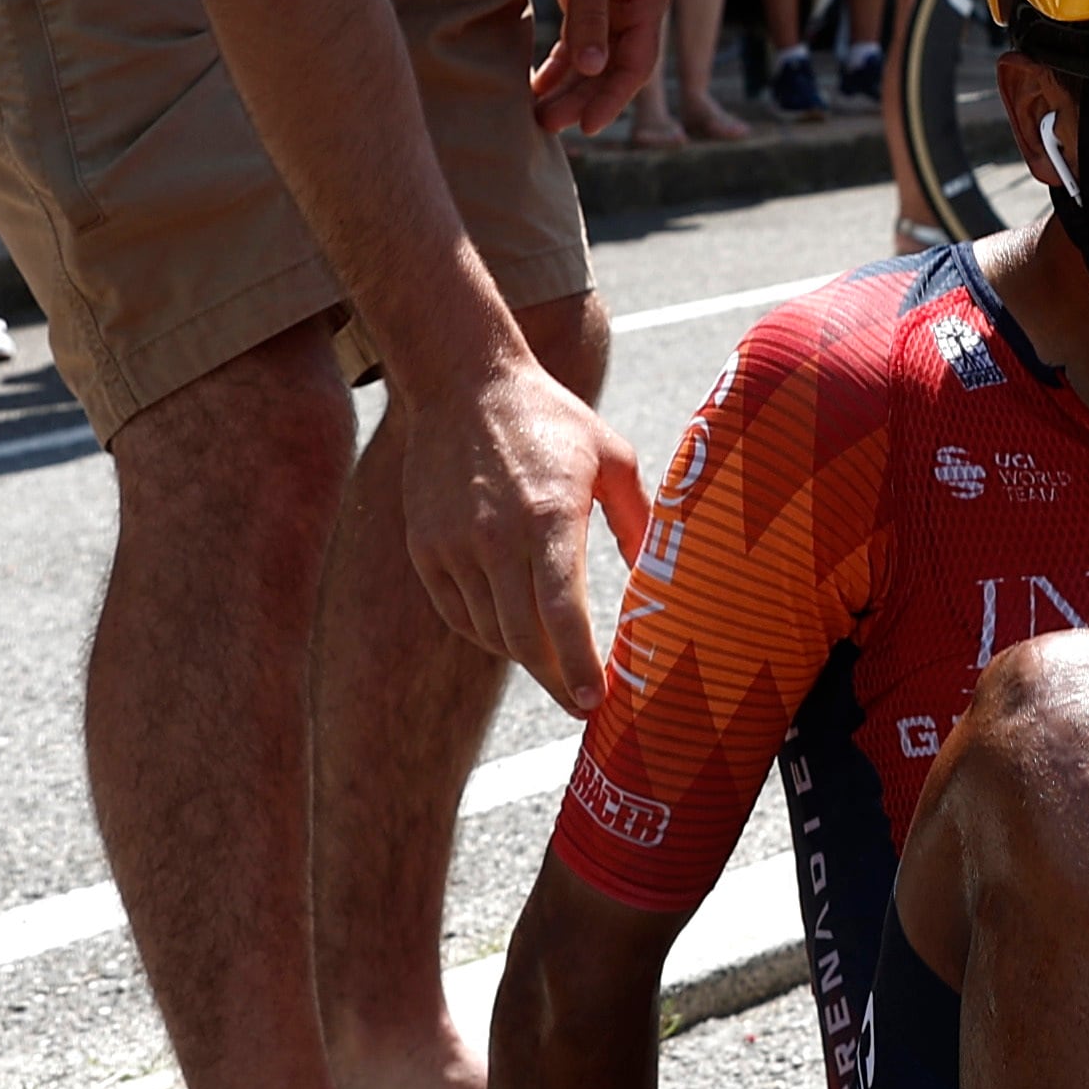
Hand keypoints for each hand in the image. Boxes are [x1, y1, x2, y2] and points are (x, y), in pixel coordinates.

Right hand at [389, 341, 650, 712]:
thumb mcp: (612, 458)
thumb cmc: (552, 420)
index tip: (598, 700)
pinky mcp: (426, 549)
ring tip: (557, 669)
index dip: (579, 664)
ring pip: (491, 632)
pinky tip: (515, 636)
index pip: (562, 611)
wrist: (465, 383)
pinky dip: (488, 634)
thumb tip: (662, 575)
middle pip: (524, 637)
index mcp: (549, 516)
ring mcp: (453, 546)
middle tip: (583, 704)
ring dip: (526, 658)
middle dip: (558, 680)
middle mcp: (495, 537)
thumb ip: (639, 520)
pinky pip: (459, 614)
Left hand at [529, 0, 667, 137]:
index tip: (587, 126)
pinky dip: (557, 62)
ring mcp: (607, 1)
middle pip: (612, 68)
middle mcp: (632, 7)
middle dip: (583, 99)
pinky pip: (573, 40)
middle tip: (548, 125)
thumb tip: (592, 69)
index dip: (612, 98)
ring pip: (591, 59)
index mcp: (647, 1)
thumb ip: (590, 17)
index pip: (636, 65)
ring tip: (538, 113)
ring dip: (568, 87)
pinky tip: (536, 81)